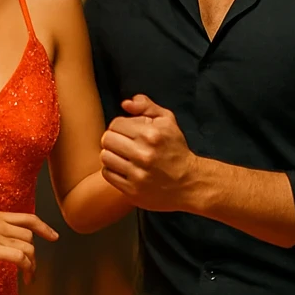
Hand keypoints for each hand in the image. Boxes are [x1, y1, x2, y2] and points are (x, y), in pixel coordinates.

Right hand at [0, 212, 57, 284]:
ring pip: (28, 248)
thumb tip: (6, 248)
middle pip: (30, 236)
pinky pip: (20, 258)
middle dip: (34, 254)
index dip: (44, 227)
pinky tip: (26, 279)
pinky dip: (28, 269)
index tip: (54, 237)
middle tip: (30, 270)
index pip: (28, 218)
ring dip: (32, 265)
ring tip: (28, 278)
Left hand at [100, 95, 200, 210]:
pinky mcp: (132, 190)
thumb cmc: (176, 149)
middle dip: (113, 139)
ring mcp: (137, 174)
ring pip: (105, 157)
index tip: (127, 133)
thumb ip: (147, 106)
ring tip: (123, 157)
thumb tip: (125, 104)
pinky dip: (112, 170)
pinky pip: (108, 174)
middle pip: (107, 139)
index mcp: (151, 134)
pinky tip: (124, 169)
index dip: (120, 126)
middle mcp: (144, 154)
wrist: (189, 182)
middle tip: (122, 144)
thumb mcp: (168, 121)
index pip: (116, 124)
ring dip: (111, 155)